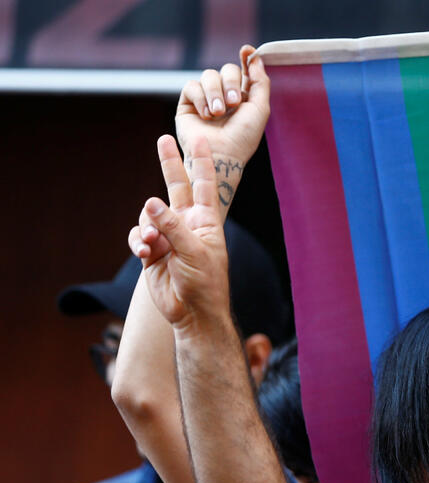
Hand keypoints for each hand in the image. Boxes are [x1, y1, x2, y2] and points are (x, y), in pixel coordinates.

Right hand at [128, 135, 229, 332]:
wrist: (192, 312)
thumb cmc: (205, 282)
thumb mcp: (194, 251)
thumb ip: (173, 226)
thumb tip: (151, 202)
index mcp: (206, 221)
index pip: (205, 185)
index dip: (202, 162)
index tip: (200, 139)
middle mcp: (187, 224)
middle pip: (176, 187)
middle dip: (170, 164)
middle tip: (164, 139)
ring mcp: (169, 236)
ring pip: (149, 216)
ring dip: (147, 228)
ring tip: (152, 244)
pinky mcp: (153, 251)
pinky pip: (139, 237)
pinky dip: (139, 242)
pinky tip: (145, 253)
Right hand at [176, 46, 269, 178]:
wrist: (221, 155)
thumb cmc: (243, 137)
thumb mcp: (260, 109)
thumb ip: (260, 81)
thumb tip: (255, 56)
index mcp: (243, 97)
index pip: (244, 71)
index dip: (246, 59)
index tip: (246, 51)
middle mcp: (224, 96)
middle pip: (227, 70)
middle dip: (230, 82)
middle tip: (233, 104)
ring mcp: (206, 99)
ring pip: (208, 75)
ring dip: (215, 93)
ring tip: (218, 113)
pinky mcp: (188, 104)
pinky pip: (191, 86)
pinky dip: (200, 99)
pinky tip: (206, 116)